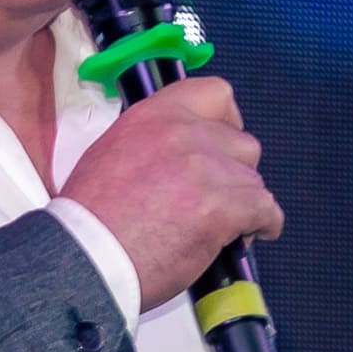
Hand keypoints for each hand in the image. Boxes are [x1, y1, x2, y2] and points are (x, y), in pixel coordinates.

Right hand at [57, 80, 284, 308]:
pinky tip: (248, 236)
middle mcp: (184, 134)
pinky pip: (265, 209)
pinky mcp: (222, 207)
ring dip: (244, 203)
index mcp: (154, 116)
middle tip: (218, 198)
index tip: (224, 145)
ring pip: (253, 180)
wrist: (86, 258)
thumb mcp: (110, 154)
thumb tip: (180, 159)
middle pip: (242, 144)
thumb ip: (152, 144)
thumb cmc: (90, 221)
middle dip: (235, 173)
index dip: (228, 121)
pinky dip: (264, 225)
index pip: (216, 94)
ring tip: (226, 227)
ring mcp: (205, 169)